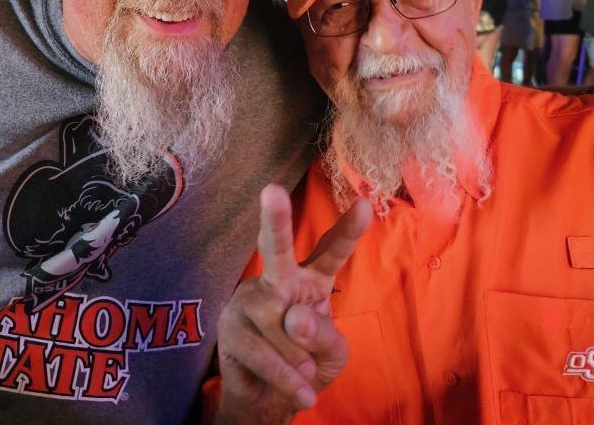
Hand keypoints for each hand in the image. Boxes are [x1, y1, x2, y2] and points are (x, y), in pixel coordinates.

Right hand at [215, 185, 371, 423]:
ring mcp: (248, 300)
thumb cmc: (306, 367)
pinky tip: (302, 392)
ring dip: (299, 359)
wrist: (268, 401)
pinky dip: (287, 377)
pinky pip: (264, 352)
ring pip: (280, 325)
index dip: (347, 230)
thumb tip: (293, 318)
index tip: (365, 204)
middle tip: (272, 191)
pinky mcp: (229, 326)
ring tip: (303, 372)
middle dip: (274, 220)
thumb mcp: (333, 354)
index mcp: (310, 279)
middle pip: (276, 248)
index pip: (330, 251)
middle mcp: (276, 280)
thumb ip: (325, 335)